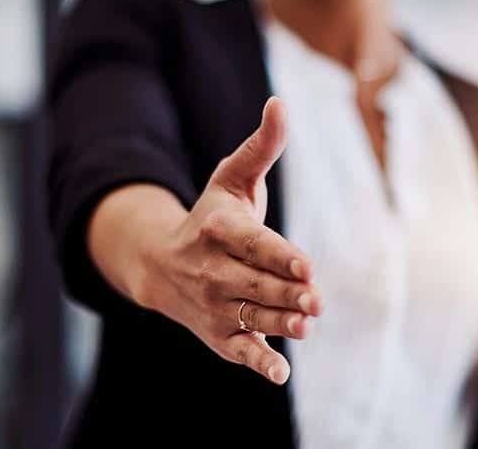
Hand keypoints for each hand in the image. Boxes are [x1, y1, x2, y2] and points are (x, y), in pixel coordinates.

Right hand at [132, 97, 319, 384]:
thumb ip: (262, 146)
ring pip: (252, 315)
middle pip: (256, 284)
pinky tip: (280, 372)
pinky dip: (258, 362)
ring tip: (306, 325)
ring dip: (279, 323)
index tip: (307, 267)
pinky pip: (238, 351)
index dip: (280, 256)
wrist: (160, 264)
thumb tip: (280, 104)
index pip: (254, 244)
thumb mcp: (232, 177)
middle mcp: (213, 270)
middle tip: (317, 300)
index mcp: (218, 229)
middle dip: (287, 293)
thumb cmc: (212, 216)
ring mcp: (214, 304)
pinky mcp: (218, 334)